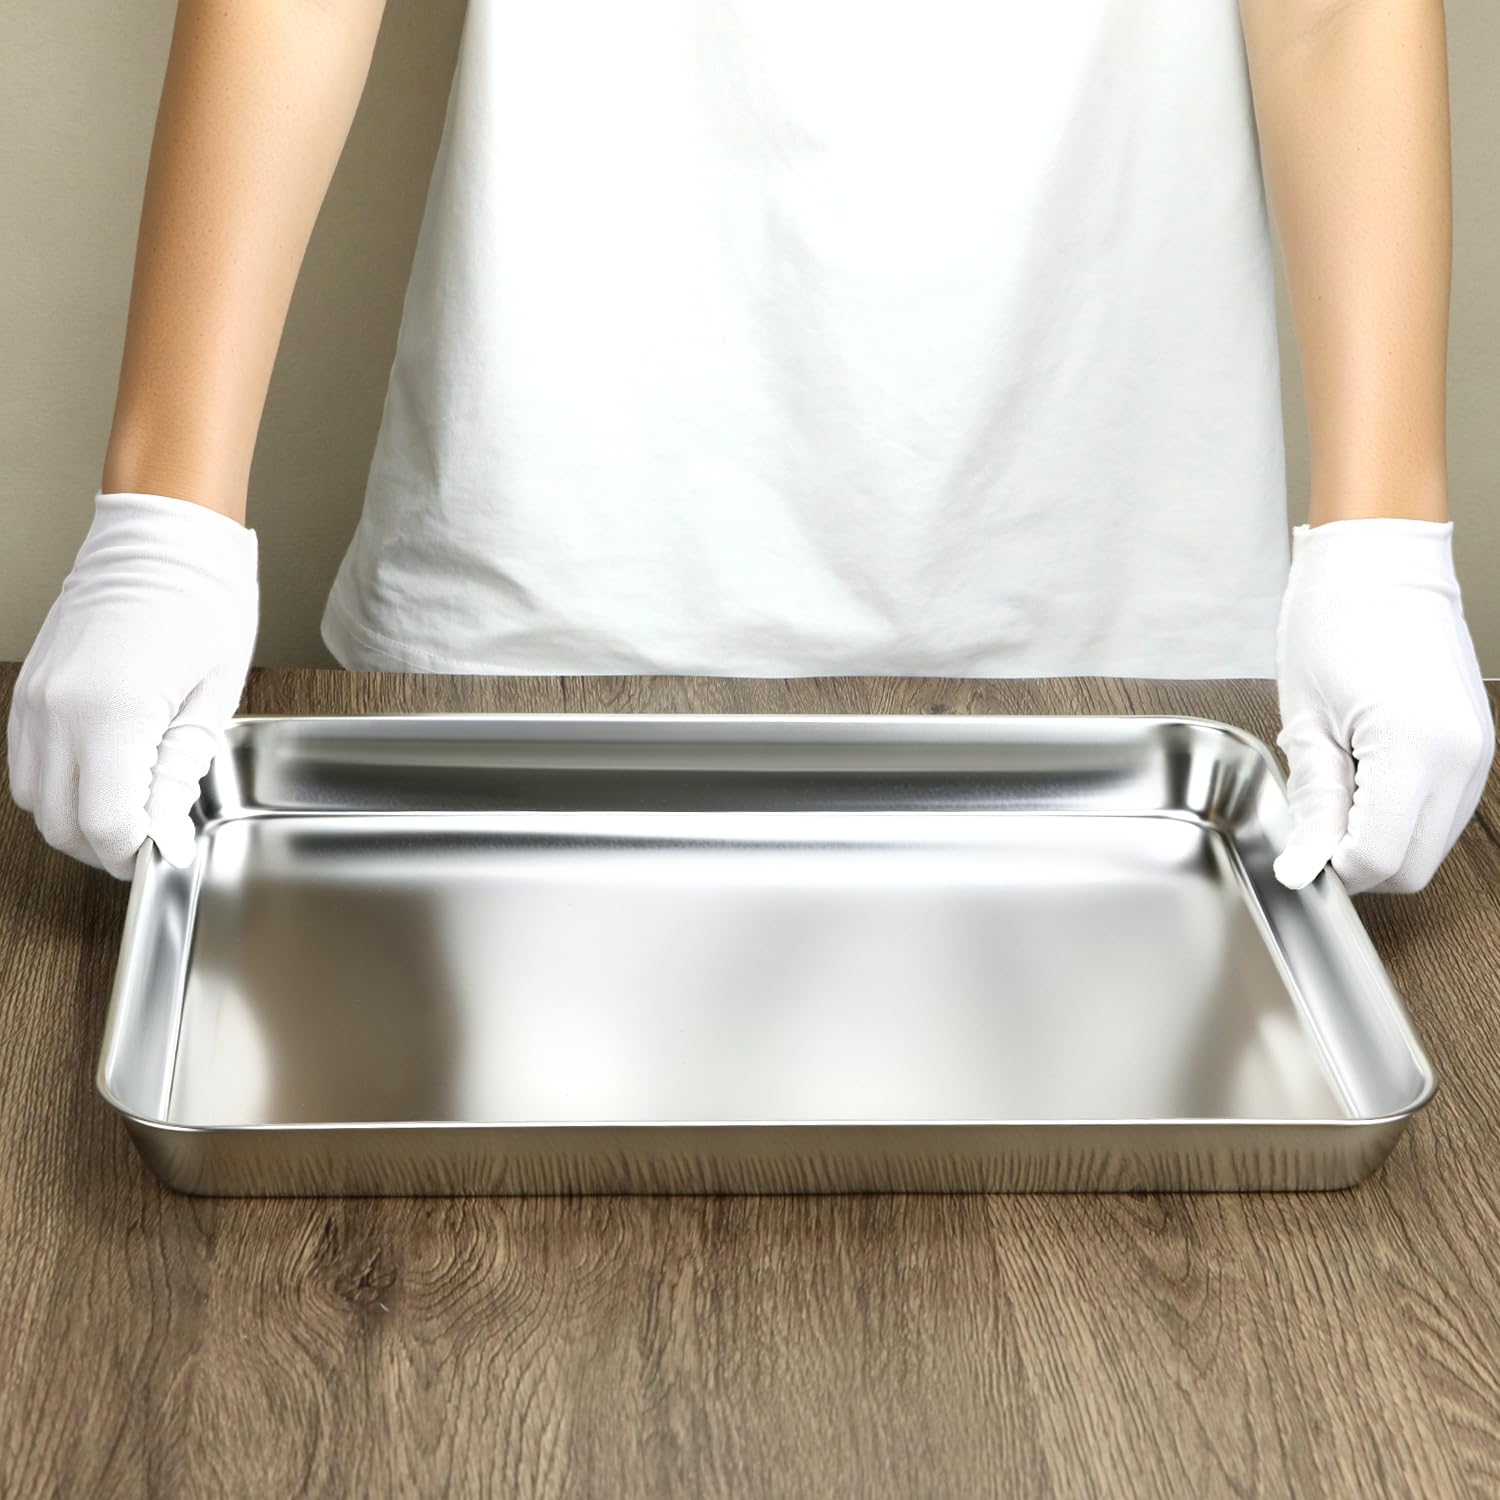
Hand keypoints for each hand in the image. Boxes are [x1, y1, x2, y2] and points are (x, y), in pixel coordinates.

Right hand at [6, 491, 258, 878]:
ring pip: (34, 799)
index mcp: (112, 713)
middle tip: (153, 838)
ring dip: (78, 819)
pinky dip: (58, 784)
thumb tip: (166, 827)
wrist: (165, 534)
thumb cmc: (204, 600)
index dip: (137, 852)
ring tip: (131, 807)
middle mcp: (58, 709)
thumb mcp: (213, 696)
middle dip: (108, 846)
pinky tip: (103, 775)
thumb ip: (180, 770)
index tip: (167, 850)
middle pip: (61, 823)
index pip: (105, 824)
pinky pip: (26, 762)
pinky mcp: (29, 688)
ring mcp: (35, 698)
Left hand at [1273, 517, 1493, 894]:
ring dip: (1380, 837)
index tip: (1299, 850)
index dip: (1332, 866)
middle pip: (1412, 866)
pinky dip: (1401, 813)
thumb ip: (1314, 802)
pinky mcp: (1475, 744)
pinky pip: (1441, 810)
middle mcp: (1461, 757)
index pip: (1380, 859)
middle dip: (1357, 860)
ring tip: (1337, 785)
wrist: (1379, 559)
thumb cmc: (1335, 620)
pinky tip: (1363, 776)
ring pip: (1429, 844)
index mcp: (1417, 749)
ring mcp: (1476, 752)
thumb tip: (1306, 864)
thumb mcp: (1306, 721)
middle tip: (1312, 822)